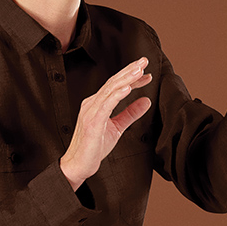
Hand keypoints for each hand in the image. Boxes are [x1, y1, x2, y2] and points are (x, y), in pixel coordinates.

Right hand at [60, 57, 152, 189]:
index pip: (116, 85)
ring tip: (139, 70)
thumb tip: (147, 101)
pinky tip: (128, 88)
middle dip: (129, 70)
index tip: (147, 73)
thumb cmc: (94, 147)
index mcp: (97, 103)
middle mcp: (92, 103)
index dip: (132, 78)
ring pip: (110, 89)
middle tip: (144, 61)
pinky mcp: (92, 121)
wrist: (79, 165)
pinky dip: (117, 95)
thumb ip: (131, 113)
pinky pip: (106, 105)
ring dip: (126, 79)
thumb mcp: (117, 127)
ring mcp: (91, 111)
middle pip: (113, 82)